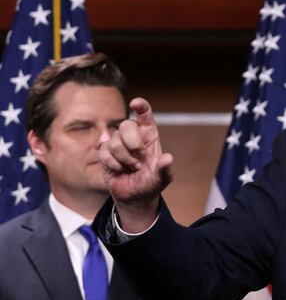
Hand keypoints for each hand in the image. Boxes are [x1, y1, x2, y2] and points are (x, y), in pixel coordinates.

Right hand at [99, 97, 172, 230]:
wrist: (135, 196)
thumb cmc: (151, 182)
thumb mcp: (163, 178)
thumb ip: (165, 168)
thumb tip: (168, 158)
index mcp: (149, 135)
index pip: (144, 115)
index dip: (141, 107)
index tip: (136, 103)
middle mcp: (133, 136)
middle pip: (126, 125)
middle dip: (132, 142)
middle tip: (140, 157)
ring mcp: (118, 143)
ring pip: (114, 141)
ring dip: (125, 158)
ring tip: (133, 167)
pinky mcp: (105, 152)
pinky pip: (105, 152)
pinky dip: (115, 164)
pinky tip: (121, 170)